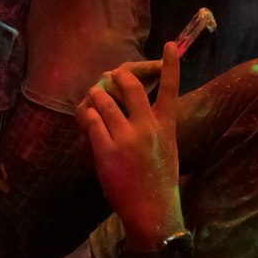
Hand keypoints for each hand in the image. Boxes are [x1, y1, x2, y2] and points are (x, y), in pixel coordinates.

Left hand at [76, 44, 183, 247]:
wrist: (153, 213)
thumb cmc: (159, 181)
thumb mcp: (167, 147)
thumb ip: (154, 124)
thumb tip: (131, 104)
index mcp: (166, 126)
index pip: (171, 89)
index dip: (170, 65)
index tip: (170, 45)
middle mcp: (148, 127)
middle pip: (130, 85)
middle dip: (116, 76)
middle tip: (110, 78)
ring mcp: (127, 138)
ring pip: (103, 99)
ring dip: (96, 96)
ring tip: (94, 100)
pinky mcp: (107, 150)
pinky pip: (90, 120)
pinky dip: (86, 118)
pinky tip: (88, 123)